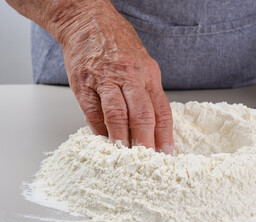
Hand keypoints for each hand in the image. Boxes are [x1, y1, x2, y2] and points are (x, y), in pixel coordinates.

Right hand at [55, 1, 173, 151]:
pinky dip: (99, 129)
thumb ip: (147, 92)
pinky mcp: (84, 84)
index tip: (167, 153)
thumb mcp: (143, 64)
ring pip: (117, 115)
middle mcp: (130, 77)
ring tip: (126, 155)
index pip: (161, 110)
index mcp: (148, 74)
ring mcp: (106, 80)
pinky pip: (93, 112)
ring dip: (122, 138)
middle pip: (143, 115)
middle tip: (149, 161)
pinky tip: (104, 140)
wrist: (87, 21)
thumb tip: (153, 124)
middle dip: (147, 142)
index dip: (165, 135)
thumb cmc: (117, 45)